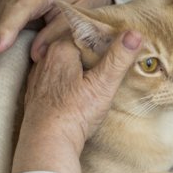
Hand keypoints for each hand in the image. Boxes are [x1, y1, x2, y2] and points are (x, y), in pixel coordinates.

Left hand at [12, 29, 141, 172]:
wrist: (47, 143)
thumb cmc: (74, 114)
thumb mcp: (103, 85)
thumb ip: (118, 58)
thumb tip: (135, 33)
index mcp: (61, 49)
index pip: (85, 30)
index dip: (103, 34)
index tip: (118, 41)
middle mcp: (45, 57)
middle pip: (73, 43)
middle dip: (91, 47)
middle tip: (111, 55)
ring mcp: (39, 74)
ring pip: (62, 58)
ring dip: (78, 61)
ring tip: (96, 70)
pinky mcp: (37, 91)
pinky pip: (54, 74)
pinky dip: (67, 75)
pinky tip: (77, 86)